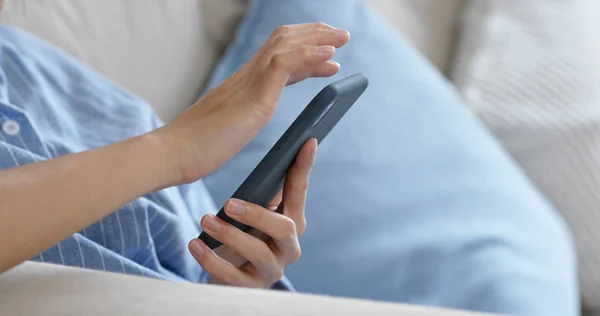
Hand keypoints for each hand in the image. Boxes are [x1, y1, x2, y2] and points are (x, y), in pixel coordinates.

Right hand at [152, 22, 348, 184]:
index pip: (277, 59)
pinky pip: (285, 62)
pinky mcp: (254, 95)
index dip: (304, 54)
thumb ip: (236, 119)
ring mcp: (250, 82)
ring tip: (341, 39)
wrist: (173, 153)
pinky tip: (329, 56)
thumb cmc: (195, 148)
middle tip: (339, 37)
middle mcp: (246, 76)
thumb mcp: (225, 128)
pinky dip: (309, 54)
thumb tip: (240, 123)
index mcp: (242, 85)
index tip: (327, 57)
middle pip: (284, 41)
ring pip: (287, 45)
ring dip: (318, 39)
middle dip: (314, 36)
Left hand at [188, 139, 316, 287]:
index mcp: (292, 222)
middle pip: (284, 228)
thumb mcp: (254, 215)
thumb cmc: (243, 238)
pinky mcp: (250, 287)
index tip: (307, 141)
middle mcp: (288, 248)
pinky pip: (232, 275)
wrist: (230, 279)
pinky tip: (195, 244)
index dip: (304, 167)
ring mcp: (272, 270)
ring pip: (257, 251)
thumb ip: (262, 192)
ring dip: (229, 235)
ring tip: (205, 220)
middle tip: (228, 203)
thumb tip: (262, 149)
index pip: (300, 191)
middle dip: (256, 214)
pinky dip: (210, 258)